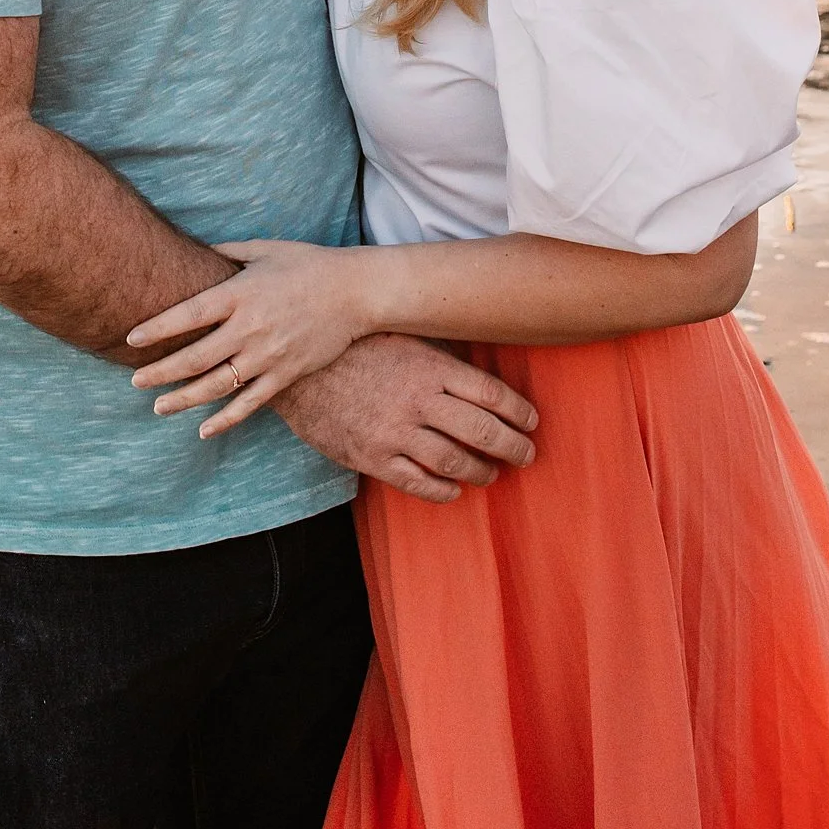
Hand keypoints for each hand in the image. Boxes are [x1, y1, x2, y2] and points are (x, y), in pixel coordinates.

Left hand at [128, 240, 365, 434]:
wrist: (354, 292)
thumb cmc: (306, 264)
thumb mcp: (264, 249)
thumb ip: (227, 251)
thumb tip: (197, 250)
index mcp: (240, 294)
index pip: (189, 314)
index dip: (157, 329)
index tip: (131, 340)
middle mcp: (249, 328)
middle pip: (195, 357)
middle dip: (160, 372)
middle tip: (134, 381)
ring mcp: (267, 355)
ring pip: (217, 386)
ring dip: (183, 399)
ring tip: (158, 407)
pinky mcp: (285, 374)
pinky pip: (250, 403)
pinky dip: (225, 420)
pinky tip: (203, 430)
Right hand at [275, 333, 537, 504]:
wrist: (297, 368)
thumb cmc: (353, 347)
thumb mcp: (400, 337)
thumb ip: (438, 356)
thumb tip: (480, 370)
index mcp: (428, 365)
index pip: (490, 393)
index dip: (518, 411)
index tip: (531, 420)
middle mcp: (417, 400)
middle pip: (483, 431)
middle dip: (514, 446)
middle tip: (527, 453)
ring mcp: (395, 431)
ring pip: (456, 461)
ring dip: (482, 471)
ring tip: (493, 472)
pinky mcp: (373, 457)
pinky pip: (419, 483)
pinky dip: (444, 490)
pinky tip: (455, 489)